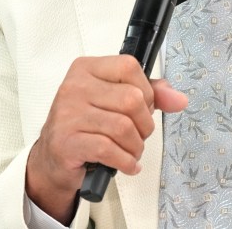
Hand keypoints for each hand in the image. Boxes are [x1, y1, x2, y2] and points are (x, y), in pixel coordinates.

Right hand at [25, 55, 186, 222]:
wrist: (53, 156)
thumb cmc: (87, 124)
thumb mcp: (116, 100)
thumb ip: (149, 93)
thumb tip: (178, 99)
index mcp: (87, 68)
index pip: (129, 66)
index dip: (146, 91)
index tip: (143, 108)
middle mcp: (75, 86)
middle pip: (131, 100)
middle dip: (144, 124)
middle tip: (138, 135)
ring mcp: (68, 114)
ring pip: (123, 127)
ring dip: (135, 146)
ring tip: (131, 151)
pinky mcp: (66, 141)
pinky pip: (109, 149)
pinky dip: (125, 161)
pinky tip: (126, 164)